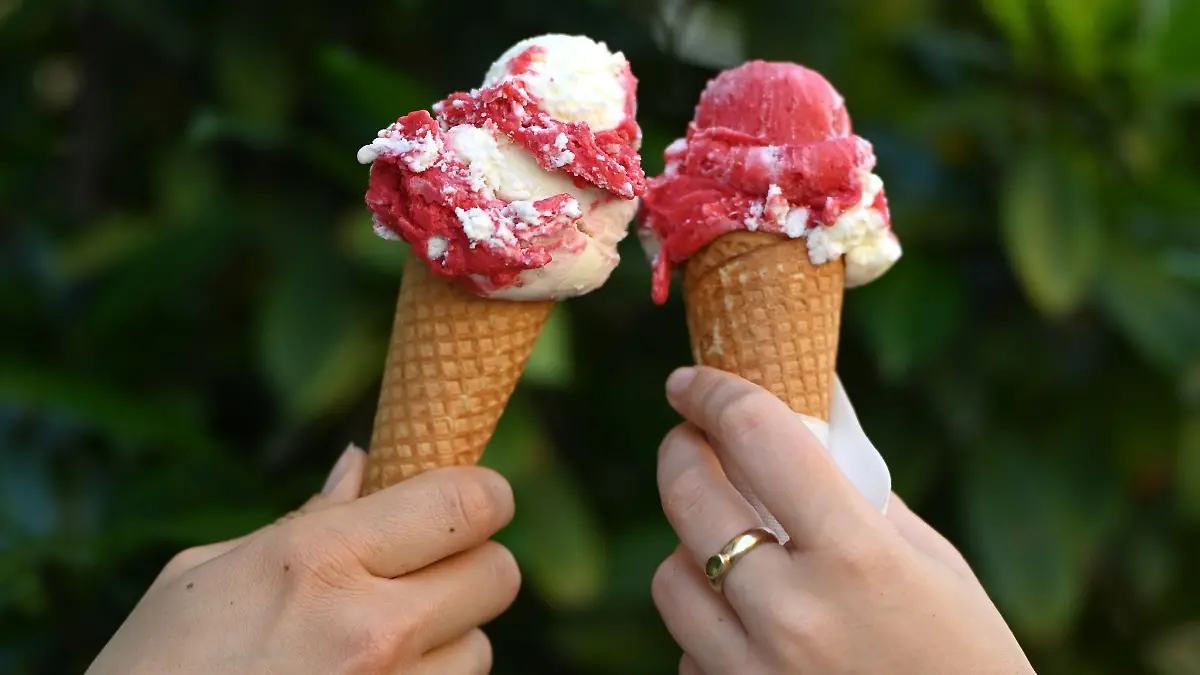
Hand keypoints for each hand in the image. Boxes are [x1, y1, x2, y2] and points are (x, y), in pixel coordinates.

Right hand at [86, 445, 519, 674]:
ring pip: (480, 648)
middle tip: (428, 570)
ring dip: (447, 640)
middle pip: (498, 574)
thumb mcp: (205, 576)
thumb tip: (361, 464)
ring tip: (378, 646)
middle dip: (472, 564)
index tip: (478, 496)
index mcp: (316, 560)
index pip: (465, 504)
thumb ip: (302, 519)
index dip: (485, 494)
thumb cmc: (152, 671)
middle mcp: (368, 630)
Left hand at [652, 367, 1034, 674]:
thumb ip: (855, 492)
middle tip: (692, 442)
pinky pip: (688, 650)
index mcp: (857, 558)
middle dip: (681, 453)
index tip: (691, 381)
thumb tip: (800, 416)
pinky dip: (709, 628)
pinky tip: (753, 630)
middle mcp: (794, 615)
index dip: (713, 393)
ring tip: (735, 549)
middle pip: (688, 498)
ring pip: (671, 576)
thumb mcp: (929, 563)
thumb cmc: (965, 659)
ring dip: (691, 548)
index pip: (755, 436)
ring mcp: (753, 673)